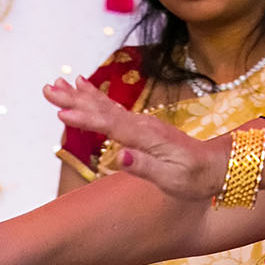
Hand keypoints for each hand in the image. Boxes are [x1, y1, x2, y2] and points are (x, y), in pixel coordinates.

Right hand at [42, 77, 231, 203]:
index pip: (110, 126)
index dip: (85, 119)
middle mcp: (142, 125)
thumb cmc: (196, 178)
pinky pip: (111, 109)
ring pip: (105, 106)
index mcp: (147, 138)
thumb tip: (119, 156)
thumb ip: (144, 168)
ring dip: (79, 95)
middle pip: (102, 109)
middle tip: (48, 88)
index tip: (61, 113)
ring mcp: (141, 123)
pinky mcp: (140, 126)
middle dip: (74, 99)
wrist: (217, 166)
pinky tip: (82, 87)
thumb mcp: (173, 180)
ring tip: (56, 83)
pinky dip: (94, 98)